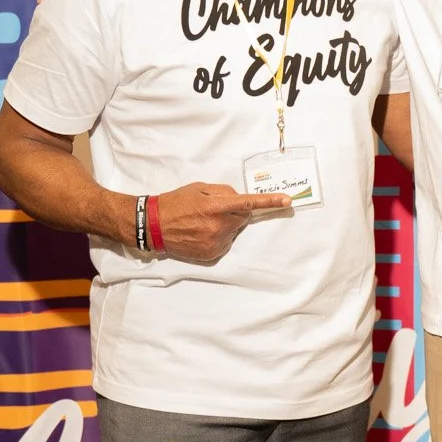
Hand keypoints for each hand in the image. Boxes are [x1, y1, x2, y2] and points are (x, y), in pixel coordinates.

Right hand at [154, 182, 291, 263]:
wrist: (154, 226)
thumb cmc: (176, 203)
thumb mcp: (199, 188)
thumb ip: (223, 191)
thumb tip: (239, 198)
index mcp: (215, 206)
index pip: (249, 203)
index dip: (270, 202)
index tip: (287, 201)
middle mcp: (218, 226)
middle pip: (243, 217)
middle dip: (235, 212)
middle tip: (214, 209)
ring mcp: (216, 242)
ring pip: (234, 230)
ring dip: (225, 225)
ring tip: (202, 222)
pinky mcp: (212, 254)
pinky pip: (226, 242)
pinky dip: (219, 236)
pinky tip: (201, 233)